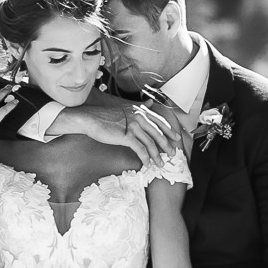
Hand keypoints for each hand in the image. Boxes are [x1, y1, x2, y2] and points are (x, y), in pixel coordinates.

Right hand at [62, 95, 181, 161]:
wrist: (90, 119)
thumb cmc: (105, 116)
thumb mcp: (125, 108)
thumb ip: (139, 107)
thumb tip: (150, 103)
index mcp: (140, 110)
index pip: (160, 121)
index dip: (169, 130)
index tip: (176, 138)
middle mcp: (139, 117)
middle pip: (158, 133)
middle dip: (167, 145)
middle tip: (172, 154)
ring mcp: (133, 126)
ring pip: (150, 143)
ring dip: (157, 155)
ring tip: (160, 163)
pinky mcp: (126, 136)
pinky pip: (140, 149)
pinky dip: (145, 157)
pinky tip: (147, 163)